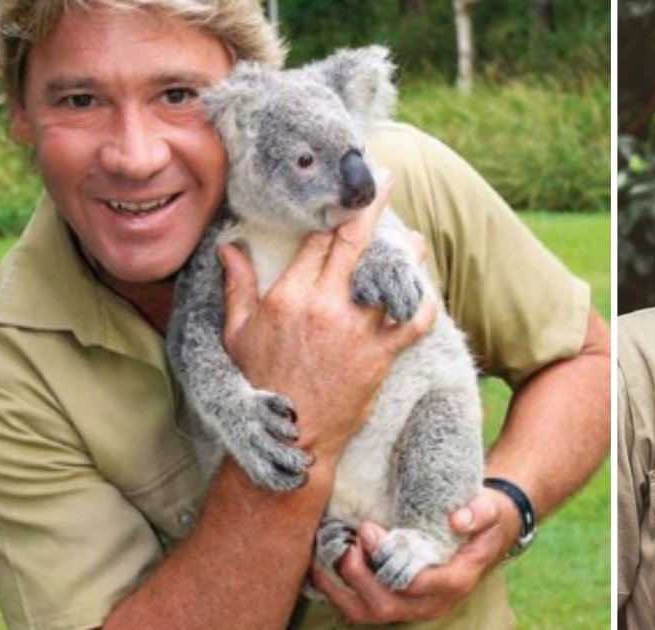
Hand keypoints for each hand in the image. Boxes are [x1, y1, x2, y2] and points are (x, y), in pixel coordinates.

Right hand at [217, 178, 435, 463]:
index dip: (334, 213)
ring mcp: (357, 330)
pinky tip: (426, 295)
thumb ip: (238, 286)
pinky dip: (424, 306)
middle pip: (355, 242)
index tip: (346, 193)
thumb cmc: (262, 385)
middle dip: (373, 207)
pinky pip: (414, 322)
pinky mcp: (381, 355)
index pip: (319, 240)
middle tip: (388, 181)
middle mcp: (326, 305)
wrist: (292, 437)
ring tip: (416, 241)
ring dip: (407, 255)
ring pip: (390, 277)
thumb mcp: (237, 333)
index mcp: (290, 296)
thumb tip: (228, 247)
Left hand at [311, 490, 519, 623]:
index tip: (370, 529)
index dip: (387, 560)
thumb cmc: (488, 518)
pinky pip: (364, 607)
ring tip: (326, 556)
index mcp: (457, 580)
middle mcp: (434, 601)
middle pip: (386, 606)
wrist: (489, 533)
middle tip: (347, 541)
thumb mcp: (491, 508)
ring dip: (341, 589)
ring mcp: (416, 606)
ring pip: (369, 614)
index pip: (416, 584)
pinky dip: (340, 591)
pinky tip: (326, 565)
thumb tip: (457, 519)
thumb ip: (480, 512)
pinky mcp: (401, 601)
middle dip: (359, 577)